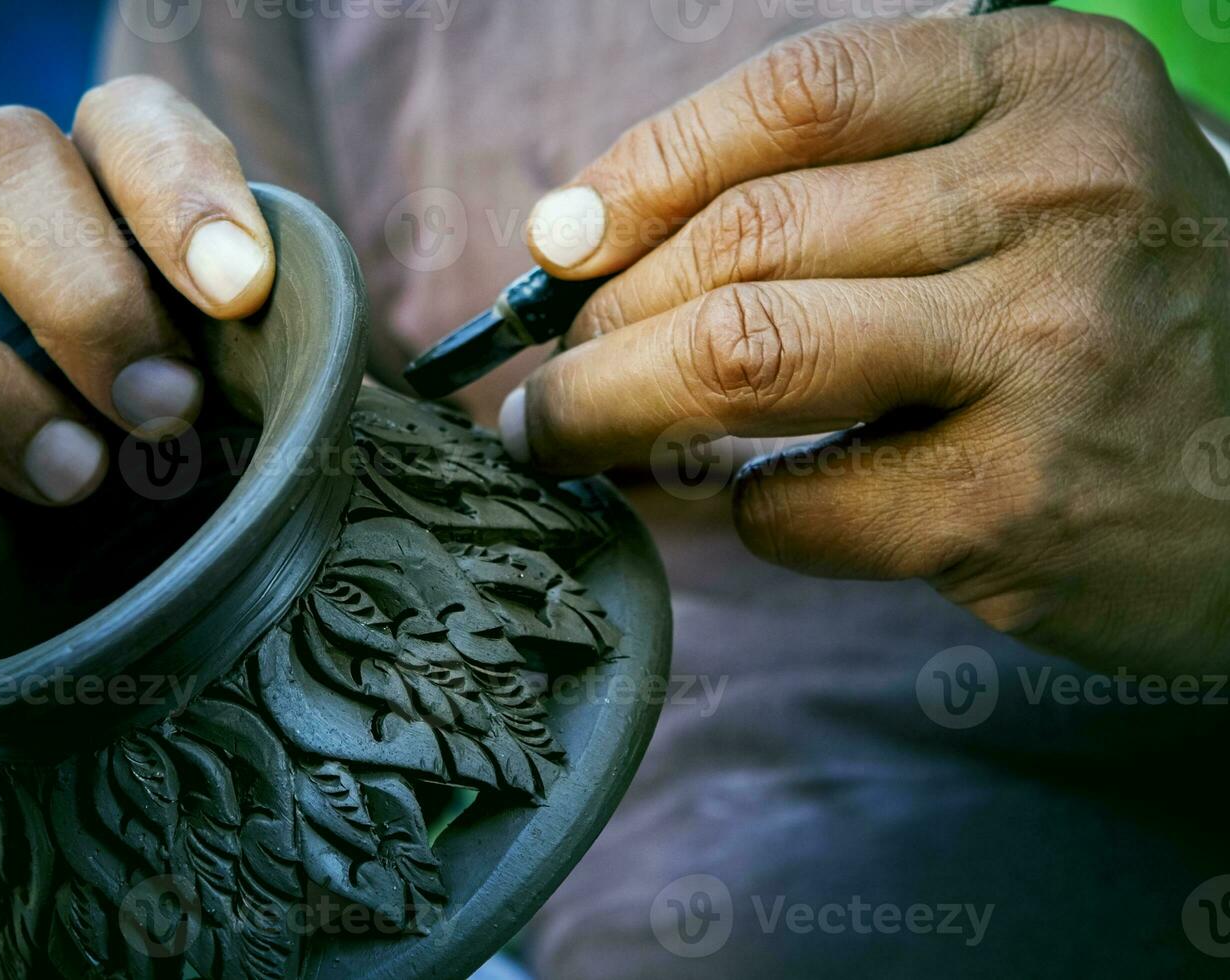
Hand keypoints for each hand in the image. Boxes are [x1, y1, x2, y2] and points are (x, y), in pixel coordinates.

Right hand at [0, 76, 272, 557]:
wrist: (58, 569)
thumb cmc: (184, 475)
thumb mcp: (243, 415)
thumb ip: (272, 382)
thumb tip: (325, 396)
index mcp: (106, 208)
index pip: (125, 124)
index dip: (178, 185)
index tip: (237, 291)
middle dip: (86, 288)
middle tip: (164, 415)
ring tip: (70, 481)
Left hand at [504, 10, 1229, 670]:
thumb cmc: (1116, 315)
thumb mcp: (1025, 186)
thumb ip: (849, 185)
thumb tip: (594, 241)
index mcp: (1047, 84)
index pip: (794, 98)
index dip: (641, 171)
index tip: (560, 244)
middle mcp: (1059, 196)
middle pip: (745, 239)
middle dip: (605, 318)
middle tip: (558, 374)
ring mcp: (1046, 349)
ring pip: (746, 356)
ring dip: (613, 409)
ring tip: (564, 437)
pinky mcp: (1019, 500)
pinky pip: (802, 502)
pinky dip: (743, 511)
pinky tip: (762, 504)